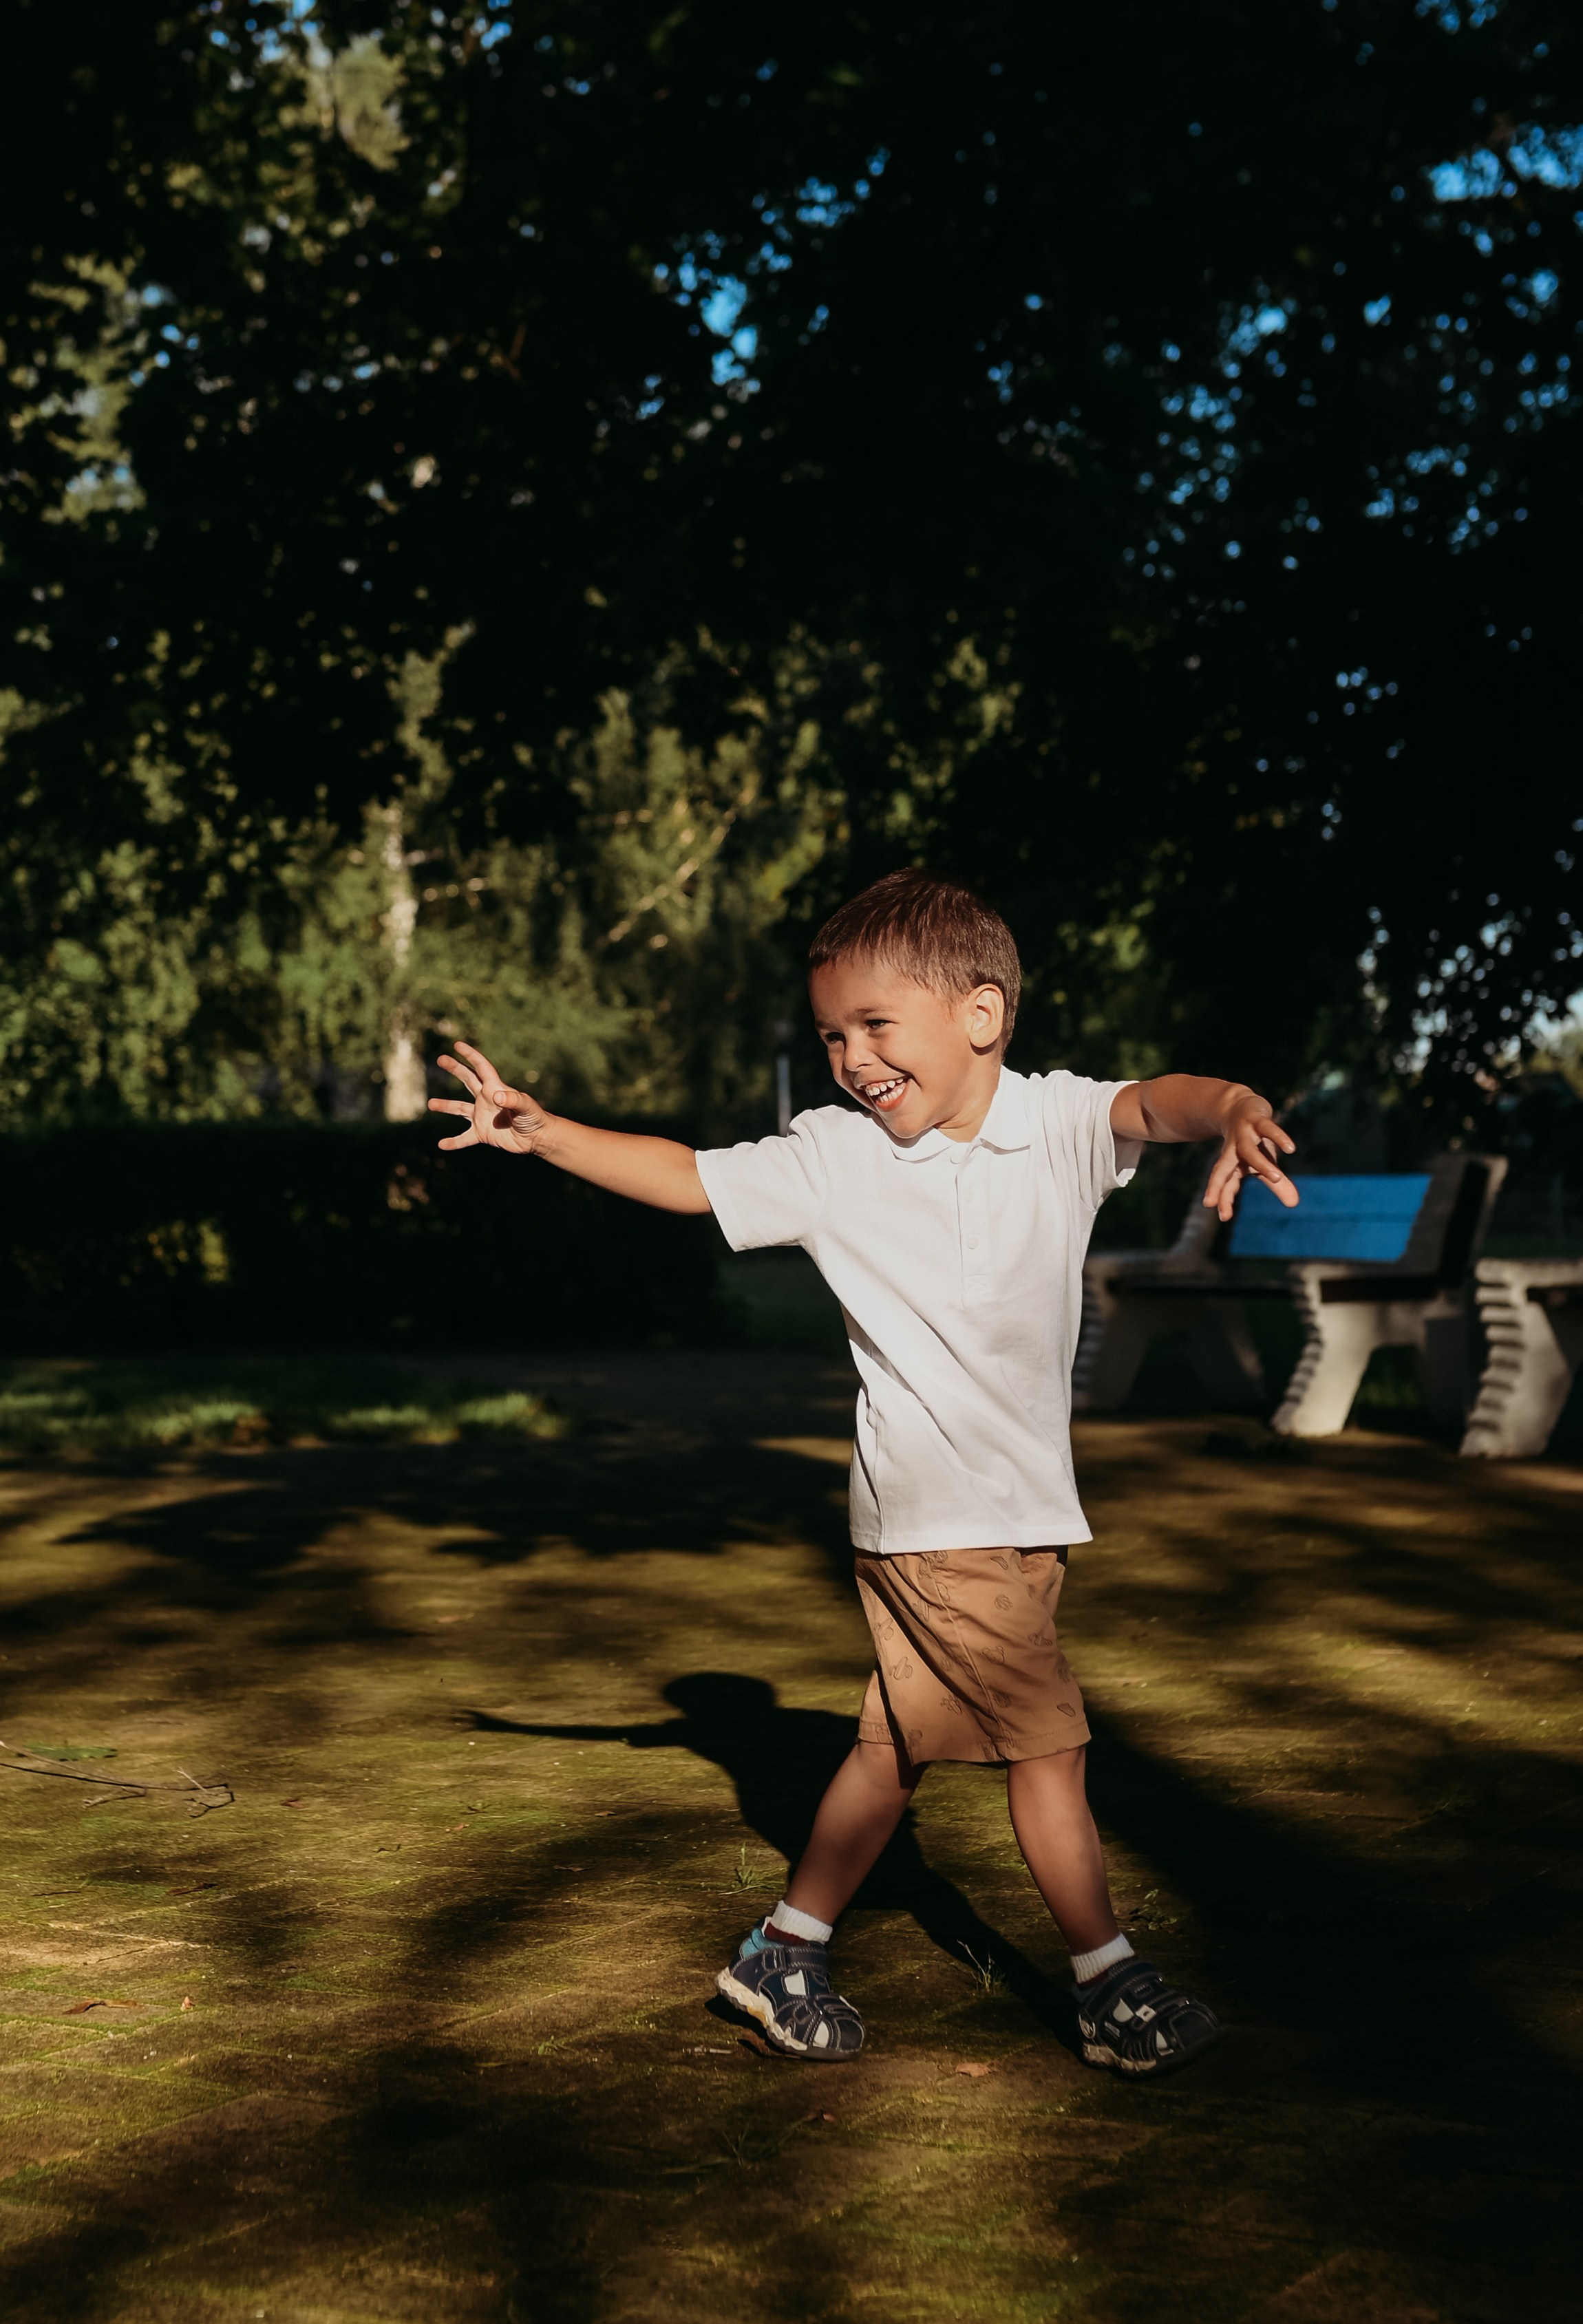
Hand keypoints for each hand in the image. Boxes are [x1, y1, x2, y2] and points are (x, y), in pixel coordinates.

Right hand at [428, 1041, 549, 1155]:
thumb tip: (496, 1097)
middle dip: (455, 1068)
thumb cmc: (534, 1117)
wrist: (537, 1137)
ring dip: (446, 1106)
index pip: (481, 1068)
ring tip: (430, 1104)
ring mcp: (482, 1116)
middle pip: (468, 1080)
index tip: (457, 1045)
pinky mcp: (483, 1133)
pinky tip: (442, 1144)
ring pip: (460, 1109)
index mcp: (495, 1088)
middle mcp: (486, 1099)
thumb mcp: (526, 1107)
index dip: (470, 1055)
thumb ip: (513, 1100)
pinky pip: (465, 1138)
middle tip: (440, 1059)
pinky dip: (454, 1141)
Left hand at [1202, 1095, 1297, 1221]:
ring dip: (1261, 1163)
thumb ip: (1277, 1185)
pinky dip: (1279, 1137)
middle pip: (1223, 1168)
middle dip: (1217, 1185)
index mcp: (1232, 1164)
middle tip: (1211, 1203)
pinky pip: (1268, 1128)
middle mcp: (1233, 1150)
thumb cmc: (1249, 1143)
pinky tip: (1290, 1148)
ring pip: (1248, 1150)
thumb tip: (1294, 1204)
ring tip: (1275, 1177)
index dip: (1223, 1199)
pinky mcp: (1257, 1119)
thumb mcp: (1262, 1164)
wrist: (1237, 1106)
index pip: (1226, 1184)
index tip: (1223, 1217)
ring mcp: (1244, 1134)